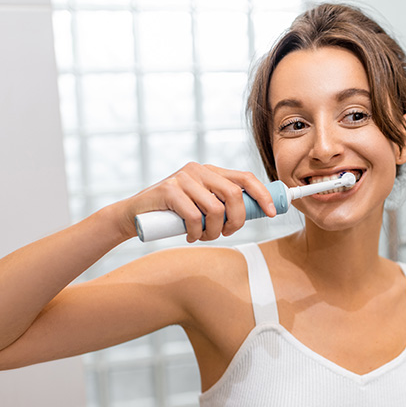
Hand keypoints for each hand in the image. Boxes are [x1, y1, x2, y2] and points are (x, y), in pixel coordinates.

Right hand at [115, 163, 276, 242]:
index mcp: (210, 171)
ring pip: (216, 210)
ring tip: (202, 237)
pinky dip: (196, 233)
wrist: (135, 215)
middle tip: (226, 234)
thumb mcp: (202, 206)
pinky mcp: (169, 190)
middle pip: (235, 195)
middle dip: (237, 221)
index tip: (271, 214)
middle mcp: (199, 170)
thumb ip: (223, 205)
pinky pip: (195, 217)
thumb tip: (256, 213)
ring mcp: (183, 178)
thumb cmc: (174, 214)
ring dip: (213, 232)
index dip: (262, 195)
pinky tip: (189, 236)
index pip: (245, 177)